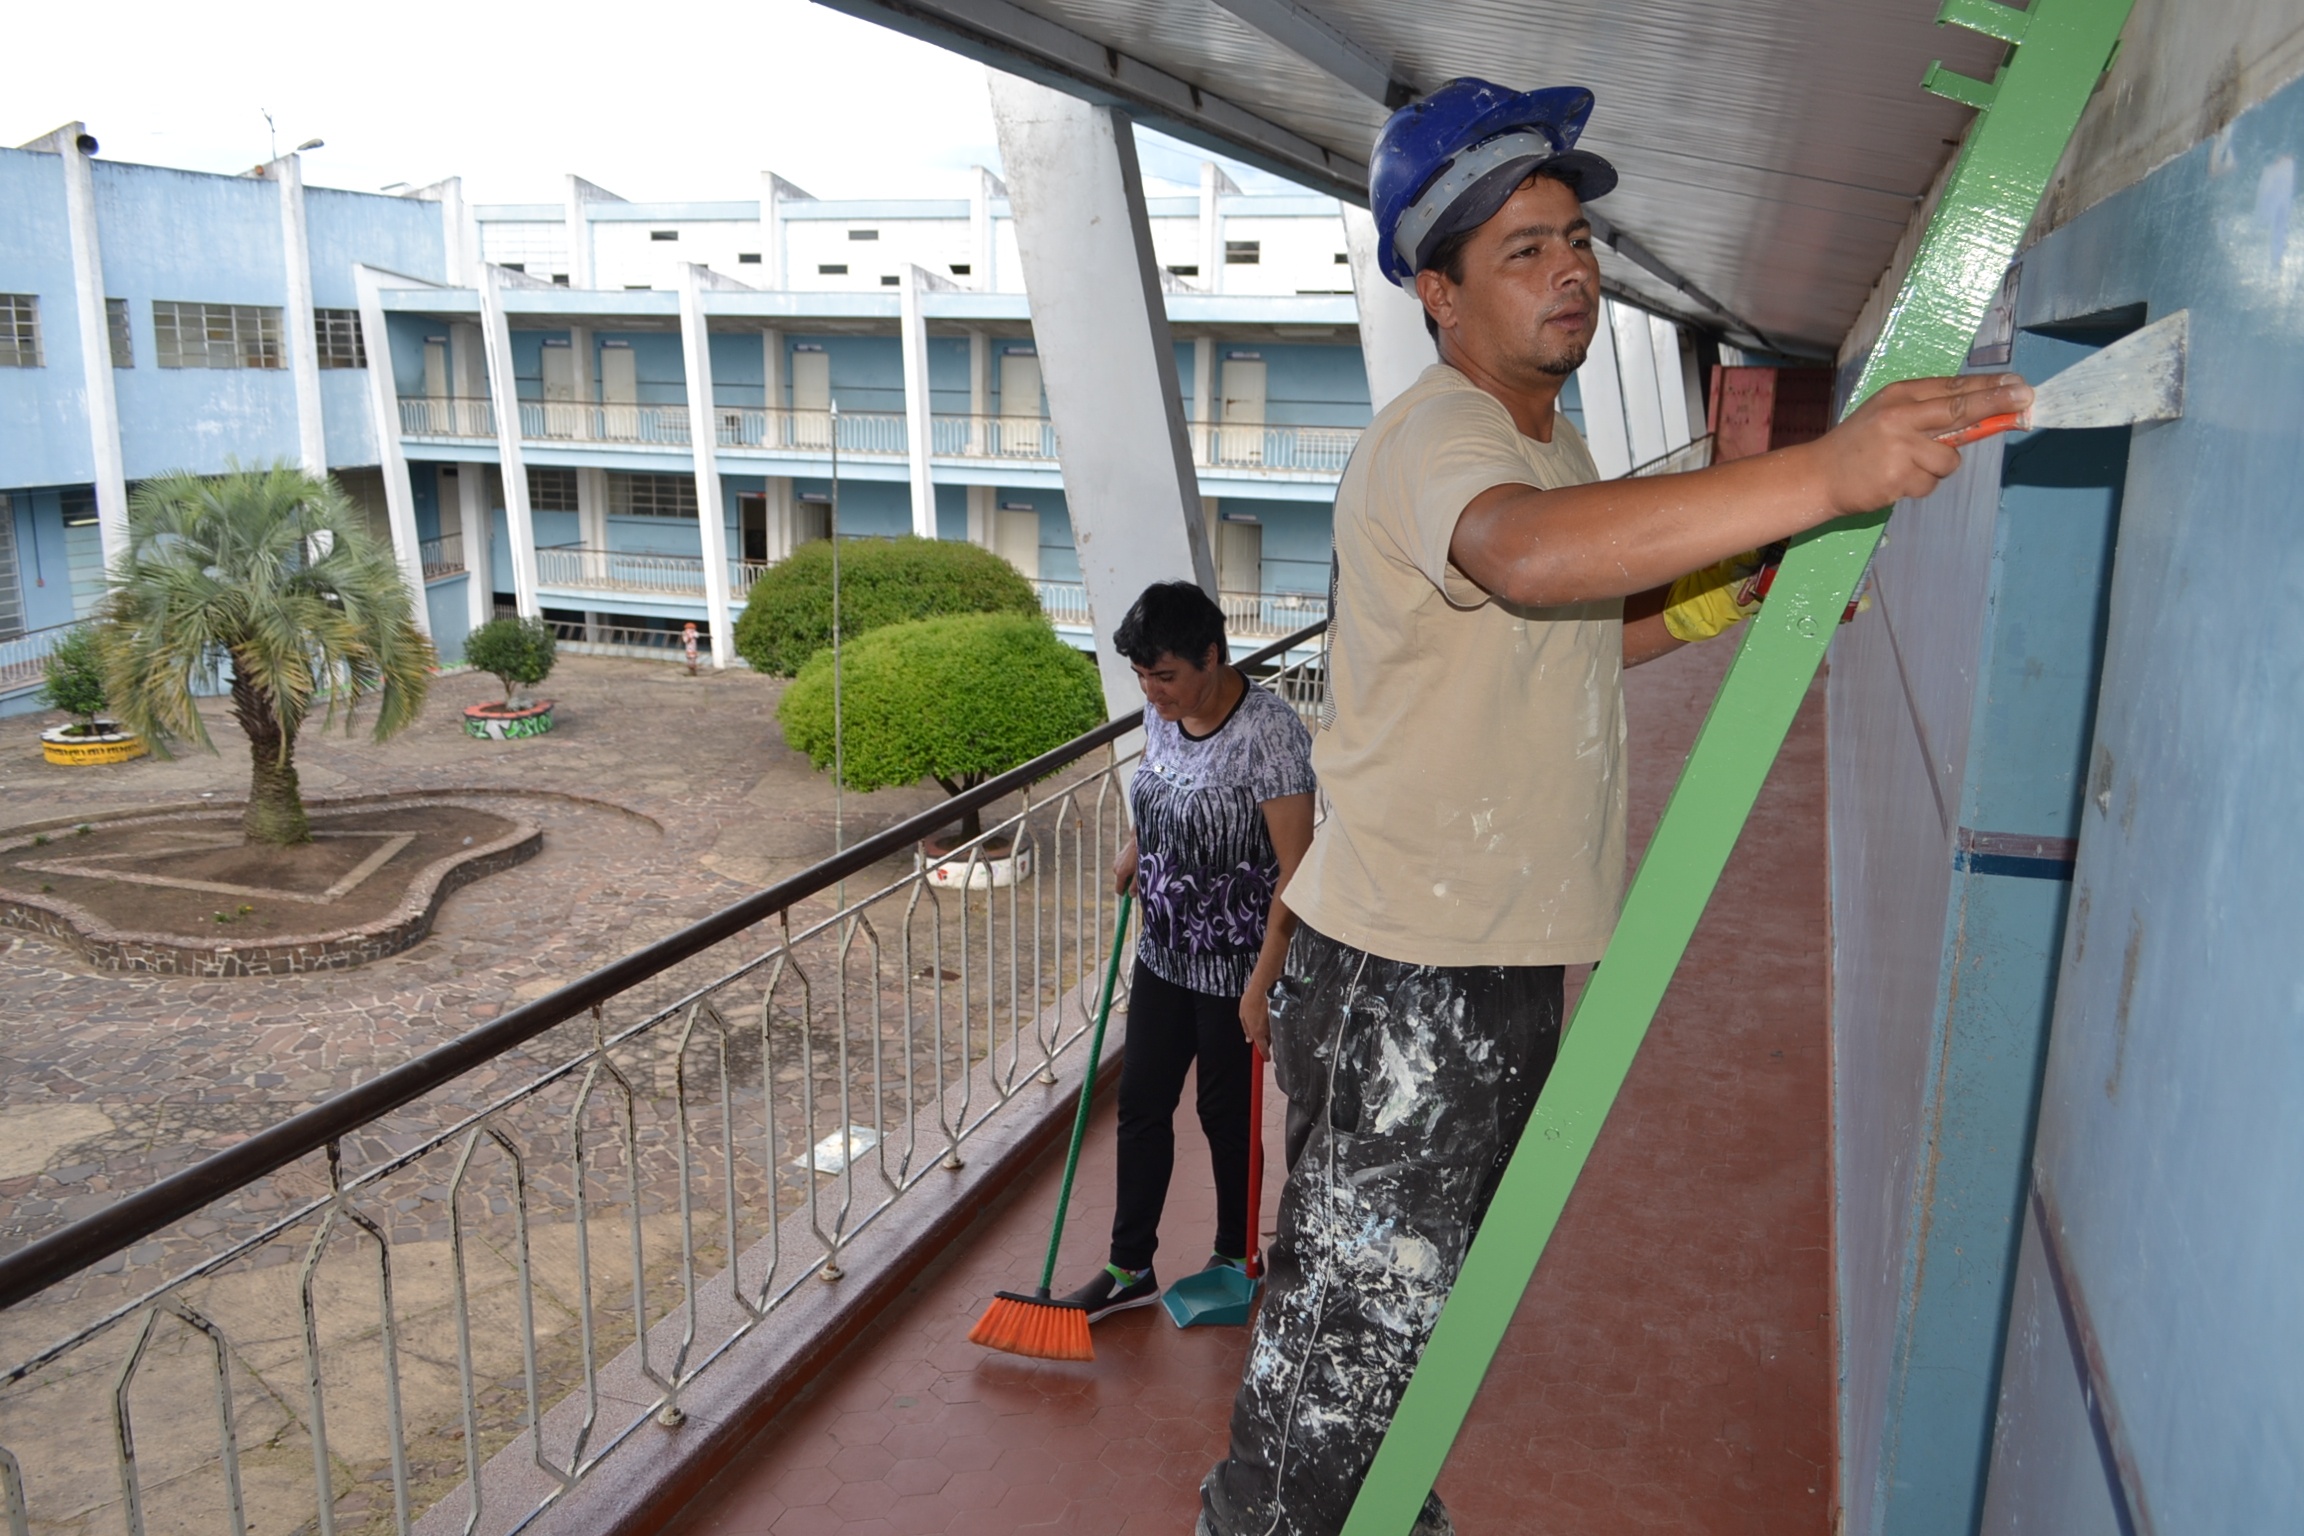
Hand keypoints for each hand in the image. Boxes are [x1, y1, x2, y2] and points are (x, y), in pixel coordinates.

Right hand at [1112, 834, 1137, 896]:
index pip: (1118, 889)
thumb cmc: (1142, 856)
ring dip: (1129, 873)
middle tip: (1139, 877)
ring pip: (1122, 873)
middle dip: (1129, 882)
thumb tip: (1131, 895)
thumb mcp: (1141, 873)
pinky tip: (1136, 860)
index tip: (1131, 895)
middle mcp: (1116, 868)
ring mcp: (1117, 861)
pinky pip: (1123, 865)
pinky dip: (1129, 866)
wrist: (1139, 838)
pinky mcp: (1119, 855)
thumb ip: (1135, 885)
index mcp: (1120, 873)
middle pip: (1121, 881)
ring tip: (1139, 867)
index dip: (1124, 894)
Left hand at [1239, 973, 1273, 1054]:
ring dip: (1270, 1031)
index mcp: (1257, 1032)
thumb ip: (1246, 1029)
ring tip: (1263, 1019)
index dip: (1264, 1056)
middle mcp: (1268, 1030)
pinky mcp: (1281, 1017)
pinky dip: (1274, 1023)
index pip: (1262, 1049)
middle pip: (1269, 1041)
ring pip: (1274, 1033)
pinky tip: (1269, 1014)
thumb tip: (1249, 1039)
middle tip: (1260, 1033)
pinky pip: (1278, 1024)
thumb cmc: (1250, 1000)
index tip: (1266, 1059)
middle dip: (1265, 1040)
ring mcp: (1275, 1024)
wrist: (1263, 987)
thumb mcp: (1242, 1015)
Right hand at [1806, 374, 2033, 513]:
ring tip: (1907, 468)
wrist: (1818, 475)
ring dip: (1937, 468)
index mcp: (1899, 395)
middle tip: (2026, 398)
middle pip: (1959, 409)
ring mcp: (1898, 447)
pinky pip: (1930, 484)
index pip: (1952, 387)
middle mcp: (1899, 416)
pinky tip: (1895, 481)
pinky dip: (1919, 485)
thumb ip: (1927, 414)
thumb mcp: (1888, 415)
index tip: (2019, 384)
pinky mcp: (1897, 477)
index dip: (1989, 387)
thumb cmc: (1858, 445)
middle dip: (1996, 404)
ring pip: (1948, 460)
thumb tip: (1982, 415)